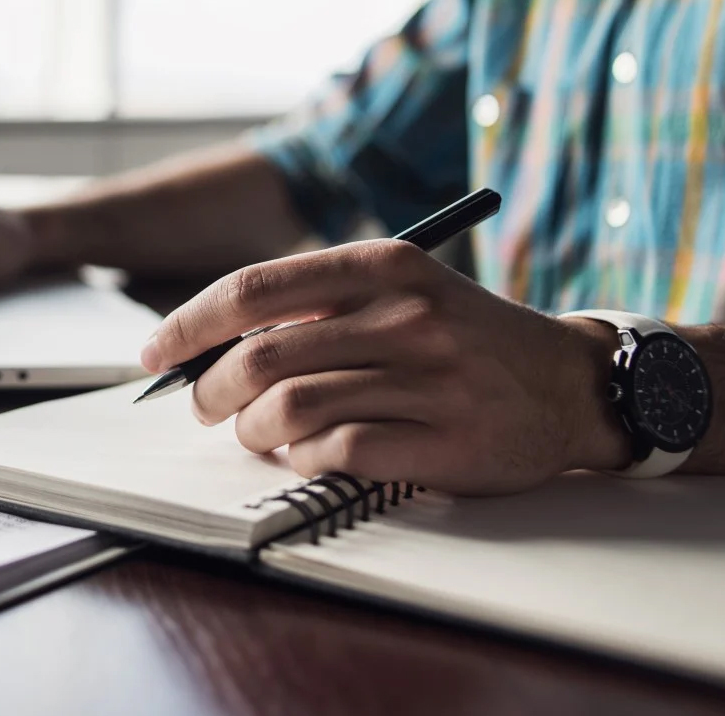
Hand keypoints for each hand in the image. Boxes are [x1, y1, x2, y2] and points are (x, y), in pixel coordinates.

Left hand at [139, 239, 629, 494]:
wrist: (569, 382)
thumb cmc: (460, 335)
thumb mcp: (397, 290)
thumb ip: (312, 307)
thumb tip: (203, 346)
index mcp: (382, 265)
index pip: (253, 289)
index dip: (188, 324)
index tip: (154, 352)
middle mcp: (405, 316)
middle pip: (259, 357)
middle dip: (208, 390)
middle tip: (203, 406)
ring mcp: (429, 381)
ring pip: (288, 409)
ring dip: (252, 431)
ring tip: (257, 433)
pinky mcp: (444, 443)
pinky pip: (333, 454)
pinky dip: (301, 459)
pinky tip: (307, 452)